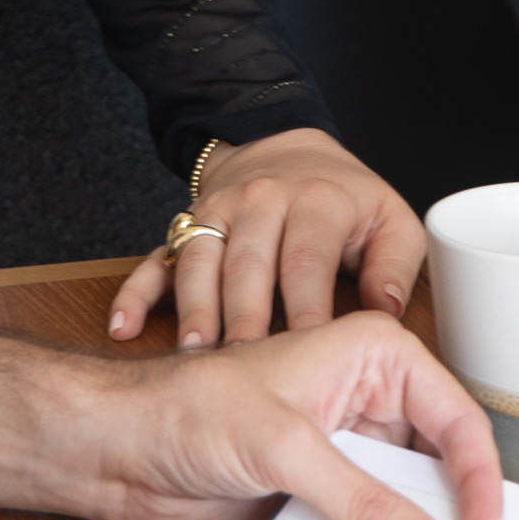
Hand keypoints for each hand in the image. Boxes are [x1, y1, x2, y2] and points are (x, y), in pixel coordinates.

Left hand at [73, 304, 499, 519]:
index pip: (455, 417)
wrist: (123, 446)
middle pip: (440, 459)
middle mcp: (368, 394)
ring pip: (408, 496)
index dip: (478, 478)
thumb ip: (361, 498)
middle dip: (455, 512)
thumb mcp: (284, 447)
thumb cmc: (187, 407)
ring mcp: (345, 444)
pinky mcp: (321, 486)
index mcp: (374, 353)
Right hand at [109, 127, 422, 346]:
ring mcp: (217, 214)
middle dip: (245, 321)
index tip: (307, 359)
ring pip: (200, 263)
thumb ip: (395, 268)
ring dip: (195, 312)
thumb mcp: (391, 221)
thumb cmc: (345, 200)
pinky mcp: (185, 227)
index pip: (307, 260)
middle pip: (248, 266)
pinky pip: (155, 258)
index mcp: (316, 202)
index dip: (305, 310)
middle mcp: (261, 202)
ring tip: (196, 358)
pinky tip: (123, 328)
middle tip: (246, 374)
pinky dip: (137, 293)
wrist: (284, 145)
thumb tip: (389, 314)